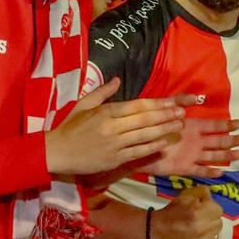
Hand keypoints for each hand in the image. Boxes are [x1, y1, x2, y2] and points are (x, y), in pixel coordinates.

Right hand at [46, 79, 199, 176]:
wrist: (56, 152)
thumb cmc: (70, 127)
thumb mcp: (83, 104)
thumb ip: (102, 92)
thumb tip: (118, 79)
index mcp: (105, 112)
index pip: (137, 106)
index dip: (157, 104)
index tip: (172, 101)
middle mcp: (112, 127)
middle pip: (144, 120)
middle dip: (165, 115)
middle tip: (182, 112)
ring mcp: (114, 145)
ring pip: (144, 136)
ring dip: (163, 130)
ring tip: (179, 125)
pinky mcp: (114, 160)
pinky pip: (137, 152)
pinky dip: (152, 147)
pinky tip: (164, 142)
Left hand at [135, 112, 238, 179]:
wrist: (138, 146)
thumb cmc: (153, 128)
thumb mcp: (166, 111)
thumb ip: (179, 103)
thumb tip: (196, 97)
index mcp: (193, 128)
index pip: (214, 125)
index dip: (226, 124)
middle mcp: (196, 142)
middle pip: (218, 141)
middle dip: (232, 139)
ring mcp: (192, 155)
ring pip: (213, 156)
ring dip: (226, 155)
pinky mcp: (184, 168)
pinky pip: (199, 170)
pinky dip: (209, 172)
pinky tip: (221, 173)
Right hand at [147, 185, 221, 238]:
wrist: (153, 233)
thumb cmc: (168, 214)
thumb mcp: (183, 197)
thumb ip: (199, 193)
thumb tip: (209, 194)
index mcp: (197, 212)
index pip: (218, 210)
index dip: (211, 209)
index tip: (205, 210)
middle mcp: (201, 229)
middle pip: (218, 223)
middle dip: (211, 221)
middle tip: (201, 221)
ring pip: (215, 235)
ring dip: (208, 233)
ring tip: (197, 231)